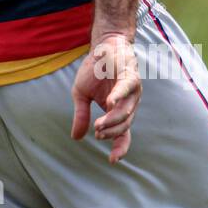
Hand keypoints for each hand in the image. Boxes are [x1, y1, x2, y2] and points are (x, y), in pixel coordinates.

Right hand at [70, 32, 141, 164]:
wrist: (103, 47)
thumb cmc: (95, 71)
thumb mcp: (81, 95)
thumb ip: (81, 115)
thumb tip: (75, 138)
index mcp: (119, 110)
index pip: (122, 134)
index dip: (119, 148)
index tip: (112, 161)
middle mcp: (129, 103)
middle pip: (124, 126)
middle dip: (111, 132)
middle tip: (97, 132)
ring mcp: (132, 91)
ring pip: (125, 111)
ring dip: (112, 120)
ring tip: (98, 125)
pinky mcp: (129, 75)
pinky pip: (126, 87)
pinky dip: (118, 95)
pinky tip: (110, 102)